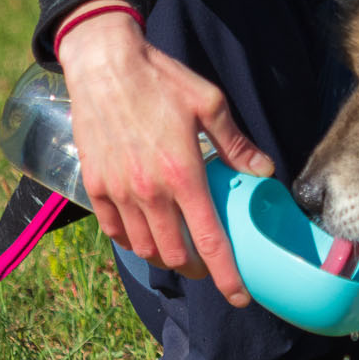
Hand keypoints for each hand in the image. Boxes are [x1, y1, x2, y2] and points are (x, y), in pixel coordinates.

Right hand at [54, 0, 276, 305]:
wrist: (104, 62)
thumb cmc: (160, 79)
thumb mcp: (209, 103)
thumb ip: (236, 143)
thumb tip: (263, 171)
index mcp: (184, 174)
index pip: (210, 241)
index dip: (227, 276)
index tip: (240, 297)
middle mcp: (149, 191)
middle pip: (175, 254)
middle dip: (196, 269)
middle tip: (209, 264)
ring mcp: (118, 191)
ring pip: (144, 248)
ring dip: (165, 257)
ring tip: (179, 250)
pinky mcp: (95, 185)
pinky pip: (114, 230)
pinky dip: (132, 240)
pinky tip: (144, 233)